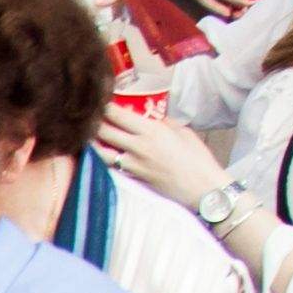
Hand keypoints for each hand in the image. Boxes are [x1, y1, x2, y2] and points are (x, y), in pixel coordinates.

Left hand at [95, 104, 227, 218]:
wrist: (203, 189)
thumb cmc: (198, 159)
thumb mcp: (183, 132)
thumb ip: (164, 123)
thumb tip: (153, 119)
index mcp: (151, 131)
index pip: (116, 114)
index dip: (104, 106)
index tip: (100, 102)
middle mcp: (138, 147)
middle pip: (102, 131)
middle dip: (93, 122)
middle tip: (90, 118)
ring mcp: (132, 165)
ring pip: (100, 152)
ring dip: (92, 143)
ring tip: (88, 136)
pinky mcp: (132, 179)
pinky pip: (111, 167)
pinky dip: (103, 159)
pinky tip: (100, 155)